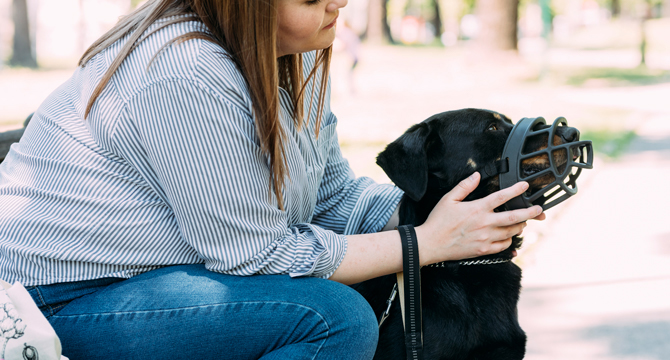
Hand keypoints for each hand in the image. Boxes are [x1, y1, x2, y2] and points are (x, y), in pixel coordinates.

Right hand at [415, 172, 543, 264]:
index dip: (516, 190)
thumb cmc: (438, 221)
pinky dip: (509, 240)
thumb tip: (477, 175)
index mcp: (477, 209)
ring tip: (523, 222)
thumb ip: (464, 186)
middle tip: (539, 210)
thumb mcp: (448, 199)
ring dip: (519, 226)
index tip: (525, 186)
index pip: (501, 197)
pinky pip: (503, 245)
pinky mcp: (483, 250)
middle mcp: (484, 224)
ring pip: (511, 232)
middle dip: (530, 213)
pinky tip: (509, 236)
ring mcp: (485, 238)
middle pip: (514, 217)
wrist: (430, 244)